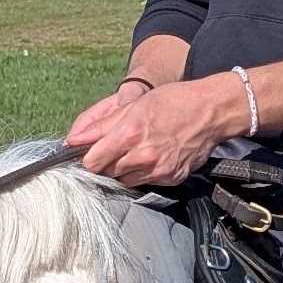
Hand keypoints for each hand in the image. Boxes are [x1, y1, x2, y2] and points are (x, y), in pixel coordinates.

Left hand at [66, 75, 247, 188]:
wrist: (210, 112)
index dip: (86, 158)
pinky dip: (142, 172)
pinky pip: (145, 182)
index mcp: (129, 134)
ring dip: (122, 169)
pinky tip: (151, 156)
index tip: (87, 154)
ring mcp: (157, 170)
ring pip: (124, 180)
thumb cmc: (172, 101)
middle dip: (105, 162)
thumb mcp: (133, 105)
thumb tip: (72, 140)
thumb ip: (100, 126)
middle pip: (106, 173)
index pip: (91, 162)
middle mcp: (142, 156)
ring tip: (134, 150)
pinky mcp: (170, 179)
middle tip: (113, 148)